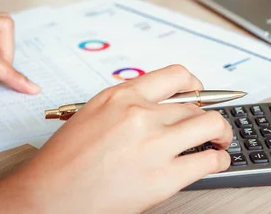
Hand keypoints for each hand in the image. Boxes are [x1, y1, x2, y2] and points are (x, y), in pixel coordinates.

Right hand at [13, 65, 231, 212]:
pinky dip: (220, 159)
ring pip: (210, 125)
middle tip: (208, 127)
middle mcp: (140, 115)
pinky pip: (209, 161)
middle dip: (204, 116)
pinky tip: (215, 161)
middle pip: (194, 106)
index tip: (199, 92)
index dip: (195, 84)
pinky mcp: (164, 178)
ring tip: (219, 141)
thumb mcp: (94, 113)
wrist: (49, 196)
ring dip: (221, 133)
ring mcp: (154, 145)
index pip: (176, 76)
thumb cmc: (65, 160)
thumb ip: (129, 104)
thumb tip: (162, 105)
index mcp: (122, 96)